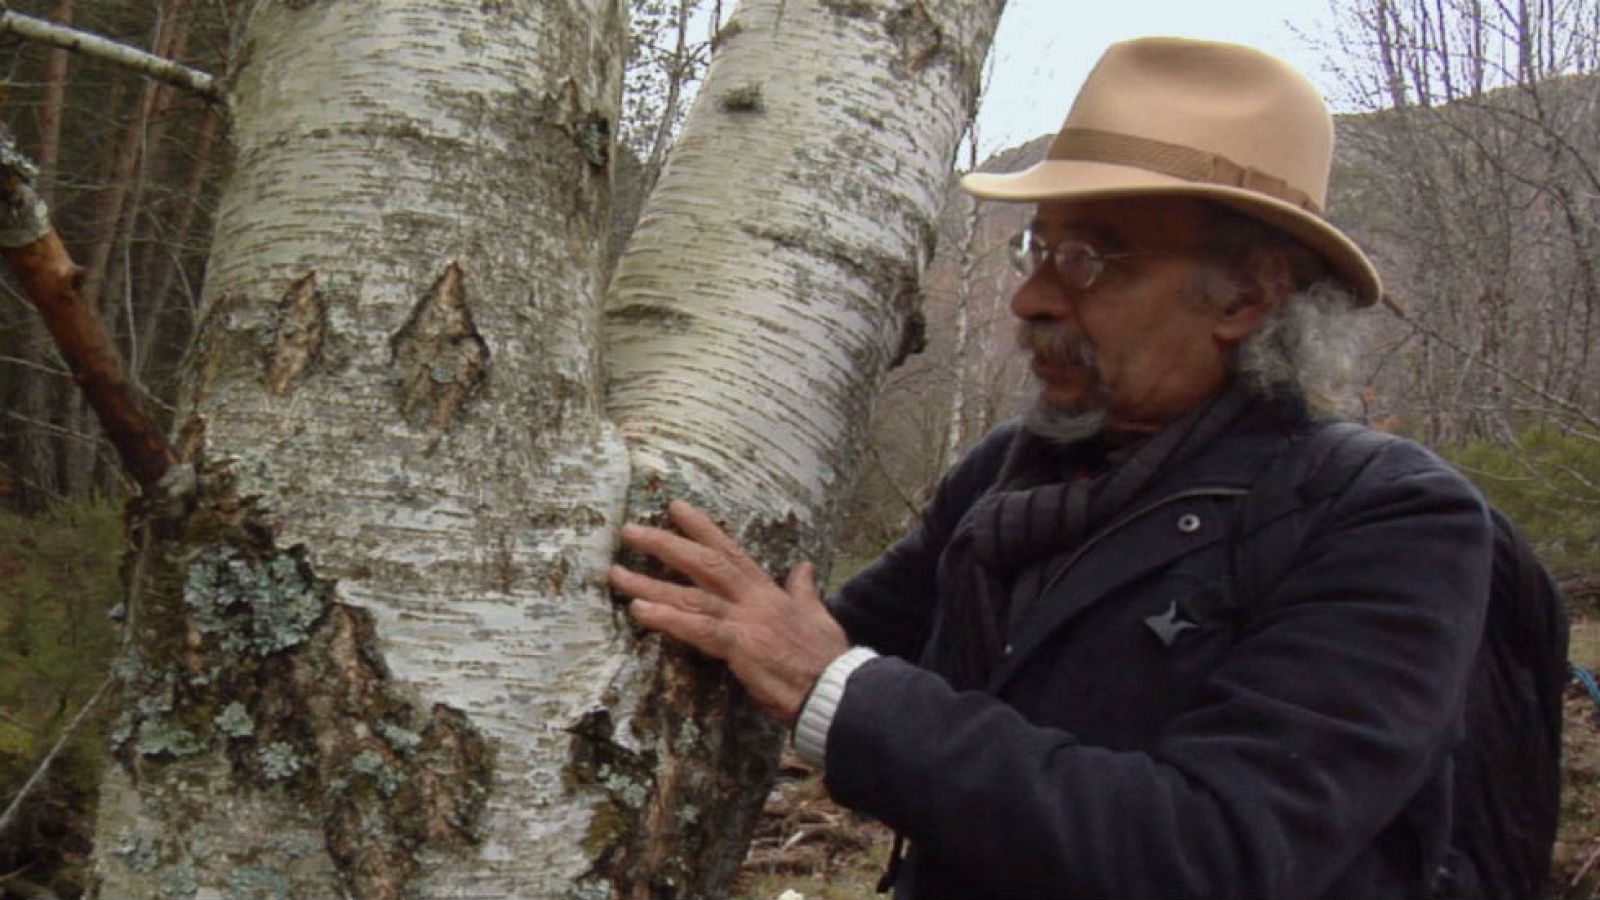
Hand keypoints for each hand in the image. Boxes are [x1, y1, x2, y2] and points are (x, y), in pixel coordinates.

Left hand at [610, 500, 850, 725]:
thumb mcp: (818, 615)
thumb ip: (804, 590)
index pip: (731, 551)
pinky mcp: (742, 647)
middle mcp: (754, 600)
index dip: (701, 527)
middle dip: (664, 544)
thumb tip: (803, 566)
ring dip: (649, 584)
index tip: (674, 507)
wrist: (838, 689)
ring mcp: (746, 622)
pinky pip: (697, 629)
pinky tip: (640, 611)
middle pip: (703, 563)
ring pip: (691, 595)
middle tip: (629, 531)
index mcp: (769, 592)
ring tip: (615, 574)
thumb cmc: (827, 658)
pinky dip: (668, 618)